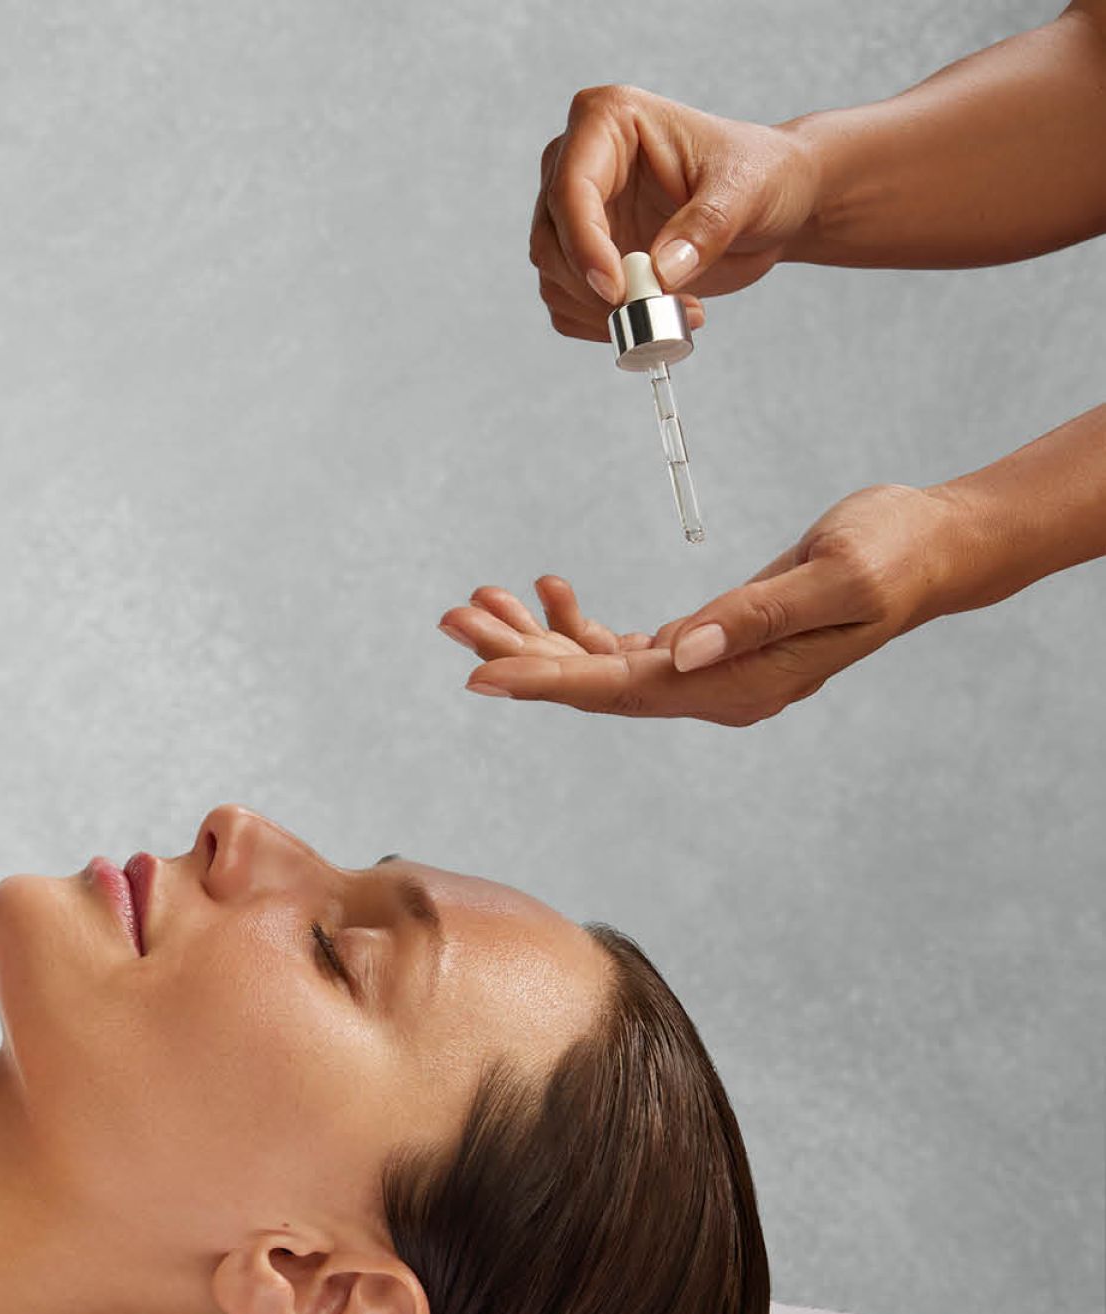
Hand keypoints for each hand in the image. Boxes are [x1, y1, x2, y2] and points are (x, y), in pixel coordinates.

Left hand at [442, 485, 961, 726]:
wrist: (937, 547)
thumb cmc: (895, 551)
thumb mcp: (836, 575)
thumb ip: (756, 615)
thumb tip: (678, 650)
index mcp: (739, 686)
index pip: (620, 691)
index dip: (545, 683)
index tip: (478, 678)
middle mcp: (718, 691)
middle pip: (594, 687)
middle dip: (518, 656)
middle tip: (451, 620)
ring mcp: (713, 673)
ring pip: (601, 668)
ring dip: (537, 638)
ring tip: (477, 602)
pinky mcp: (712, 645)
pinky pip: (627, 649)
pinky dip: (580, 625)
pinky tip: (549, 591)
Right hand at [531, 84, 824, 339]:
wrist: (774, 199)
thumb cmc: (762, 172)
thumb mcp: (746, 189)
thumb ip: (705, 226)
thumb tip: (659, 274)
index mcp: (605, 121)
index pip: (571, 188)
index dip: (585, 244)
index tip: (618, 289)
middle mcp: (576, 164)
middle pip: (551, 239)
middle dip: (596, 288)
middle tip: (656, 310)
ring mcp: (574, 214)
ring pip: (554, 277)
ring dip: (605, 311)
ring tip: (679, 309)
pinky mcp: (582, 255)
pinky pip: (568, 303)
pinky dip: (604, 324)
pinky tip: (661, 314)